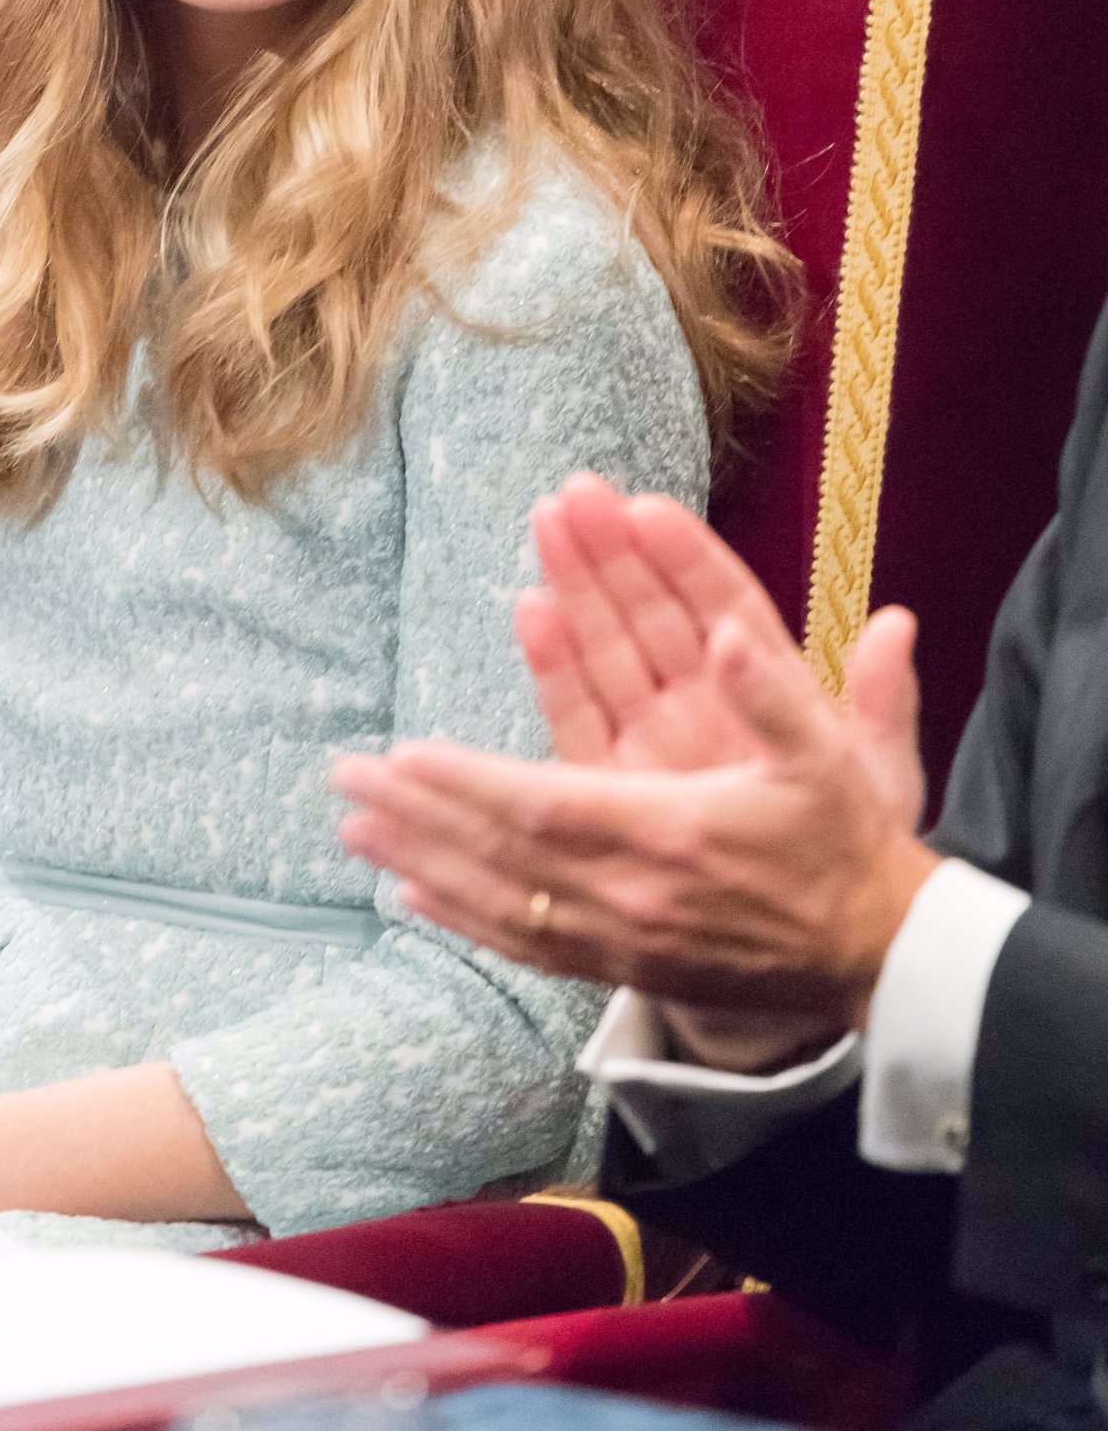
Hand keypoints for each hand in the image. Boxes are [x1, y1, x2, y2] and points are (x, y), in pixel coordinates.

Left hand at [333, 606, 937, 1032]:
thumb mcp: (829, 759)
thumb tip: (726, 632)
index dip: (467, 781)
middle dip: (416, 815)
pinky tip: (414, 900)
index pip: (541, 806)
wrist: (879, 959)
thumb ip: (775, 692)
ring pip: (496, 903)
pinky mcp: (623, 972)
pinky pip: (524, 947)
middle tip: (342, 781)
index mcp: (667, 836)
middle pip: (496, 855)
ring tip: (352, 833)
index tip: (401, 753)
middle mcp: (629, 899)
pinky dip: (463, 921)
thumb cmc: (847, 847)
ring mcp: (620, 944)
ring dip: (419, 863)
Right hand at [517, 475, 925, 830]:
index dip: (687, 556)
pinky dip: (555, 664)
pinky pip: (580, 714)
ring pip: (607, 647)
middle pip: (650, 613)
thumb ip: (880, 704)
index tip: (649, 508)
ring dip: (574, 584)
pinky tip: (531, 612)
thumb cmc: (844, 852)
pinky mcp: (612, 779)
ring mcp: (651, 737)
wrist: (803, 935)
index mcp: (764, 691)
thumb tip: (898, 625)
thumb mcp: (877, 778)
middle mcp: (701, 703)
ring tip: (546, 523)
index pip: (723, 605)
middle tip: (574, 495)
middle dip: (611, 550)